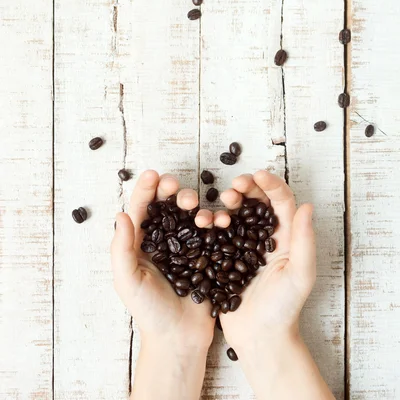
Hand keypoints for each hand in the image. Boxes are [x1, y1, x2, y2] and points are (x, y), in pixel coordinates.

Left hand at [111, 169, 220, 349]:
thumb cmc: (148, 312)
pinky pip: (211, 232)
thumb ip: (121, 248)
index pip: (142, 209)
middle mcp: (163, 240)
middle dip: (171, 191)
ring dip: (192, 203)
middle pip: (167, 206)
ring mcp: (186, 246)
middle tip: (176, 187)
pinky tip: (218, 218)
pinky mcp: (206, 255)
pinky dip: (214, 220)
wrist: (179, 339)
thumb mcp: (127, 281)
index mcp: (140, 243)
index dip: (147, 189)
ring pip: (189, 215)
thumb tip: (121, 214)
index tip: (153, 173)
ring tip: (195, 205)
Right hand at [217, 172, 333, 399]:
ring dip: (230, 202)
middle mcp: (266, 237)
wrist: (259, 338)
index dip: (270, 184)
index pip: (281, 201)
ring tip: (223, 202)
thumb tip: (307, 206)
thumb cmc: (284, 309)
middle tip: (235, 186)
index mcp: (286, 237)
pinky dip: (213, 221)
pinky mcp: (226, 256)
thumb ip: (304, 241)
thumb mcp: (300, 275)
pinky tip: (206, 219)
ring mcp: (245, 246)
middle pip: (258, 201)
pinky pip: (219, 231)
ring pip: (237, 213)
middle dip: (247, 188)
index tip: (256, 174)